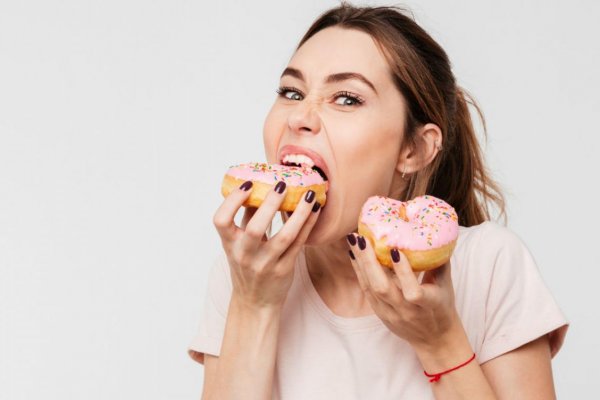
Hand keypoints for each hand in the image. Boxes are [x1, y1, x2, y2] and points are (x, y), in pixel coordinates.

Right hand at [213, 181, 320, 309]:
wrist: (255, 302)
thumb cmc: (247, 265)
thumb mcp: (239, 244)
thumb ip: (247, 218)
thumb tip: (259, 186)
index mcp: (229, 244)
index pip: (221, 220)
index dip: (232, 201)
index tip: (247, 184)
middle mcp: (245, 255)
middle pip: (255, 229)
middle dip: (270, 204)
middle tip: (282, 184)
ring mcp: (265, 264)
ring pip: (284, 236)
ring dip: (298, 213)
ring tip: (308, 195)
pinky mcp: (284, 269)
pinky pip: (299, 244)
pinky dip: (308, 224)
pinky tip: (314, 209)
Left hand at [346, 233, 460, 348]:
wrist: (434, 339)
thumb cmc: (442, 307)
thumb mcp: (446, 286)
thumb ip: (440, 262)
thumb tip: (436, 233)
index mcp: (428, 305)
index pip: (413, 292)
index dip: (403, 272)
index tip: (394, 251)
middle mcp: (406, 311)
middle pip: (382, 288)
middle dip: (370, 262)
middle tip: (362, 239)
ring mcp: (390, 313)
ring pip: (370, 288)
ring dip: (361, 263)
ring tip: (354, 240)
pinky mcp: (380, 313)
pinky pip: (366, 290)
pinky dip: (359, 271)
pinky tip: (354, 254)